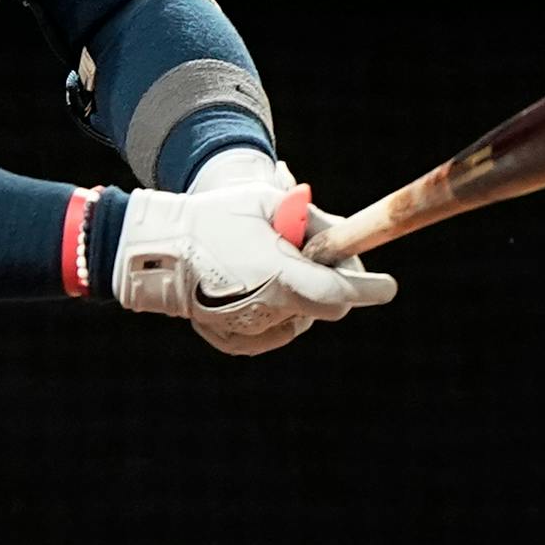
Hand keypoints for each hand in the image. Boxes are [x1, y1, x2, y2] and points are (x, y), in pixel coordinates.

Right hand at [114, 170, 395, 357]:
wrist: (157, 248)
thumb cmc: (213, 217)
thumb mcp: (268, 203)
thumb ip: (312, 221)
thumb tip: (342, 238)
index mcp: (281, 276)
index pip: (342, 292)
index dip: (370, 289)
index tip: (388, 286)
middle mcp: (270, 310)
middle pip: (325, 307)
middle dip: (330, 285)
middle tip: (312, 257)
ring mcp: (250, 330)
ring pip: (299, 319)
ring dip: (298, 296)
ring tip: (270, 264)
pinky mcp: (233, 341)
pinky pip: (272, 332)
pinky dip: (274, 314)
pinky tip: (254, 288)